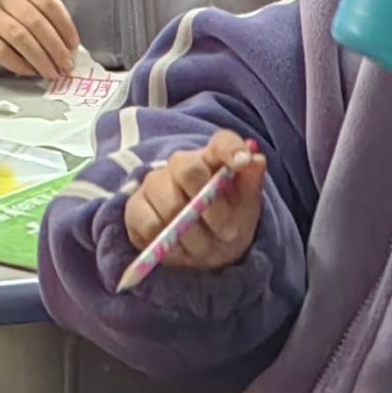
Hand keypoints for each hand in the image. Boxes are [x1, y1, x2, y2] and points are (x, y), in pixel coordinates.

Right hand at [0, 0, 81, 81]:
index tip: (74, 46)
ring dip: (39, 58)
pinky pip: (0, 50)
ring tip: (51, 73)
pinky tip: (31, 72)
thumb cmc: (18, 11)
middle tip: (66, 66)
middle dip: (54, 47)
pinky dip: (18, 64)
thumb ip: (51, 21)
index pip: (49, 3)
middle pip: (34, 21)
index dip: (65, 26)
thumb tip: (69, 50)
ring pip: (18, 36)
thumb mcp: (35, 5)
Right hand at [121, 129, 264, 274]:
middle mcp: (180, 163)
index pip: (222, 141)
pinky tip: (182, 251)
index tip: (243, 162)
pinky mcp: (136, 208)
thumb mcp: (246, 206)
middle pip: (188, 170)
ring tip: (206, 249)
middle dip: (211, 208)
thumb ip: (251, 182)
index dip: (231, 148)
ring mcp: (154, 183)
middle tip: (227, 234)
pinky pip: (150, 225)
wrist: (202, 249)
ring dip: (193, 235)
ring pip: (170, 205)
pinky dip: (169, 245)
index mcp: (213, 158)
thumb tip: (255, 158)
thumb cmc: (227, 222)